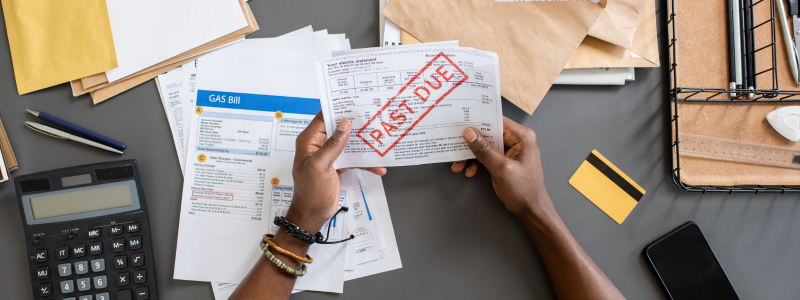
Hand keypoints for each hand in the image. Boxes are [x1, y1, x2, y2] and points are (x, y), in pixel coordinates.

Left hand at [289, 113, 386, 231]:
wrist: (313, 214)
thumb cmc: (311, 192)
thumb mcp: (321, 166)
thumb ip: (333, 145)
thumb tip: (344, 124)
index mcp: (309, 140)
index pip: (323, 117)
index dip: (337, 108)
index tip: (354, 101)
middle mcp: (318, 144)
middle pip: (339, 128)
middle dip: (355, 125)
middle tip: (373, 117)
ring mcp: (329, 155)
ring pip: (348, 143)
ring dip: (363, 144)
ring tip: (379, 140)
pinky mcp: (337, 165)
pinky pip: (353, 158)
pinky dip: (364, 162)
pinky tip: (377, 167)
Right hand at [451, 117, 549, 215]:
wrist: (530, 209)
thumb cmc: (523, 190)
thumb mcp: (501, 169)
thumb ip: (484, 150)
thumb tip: (469, 133)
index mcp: (522, 136)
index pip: (497, 121)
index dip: (478, 121)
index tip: (461, 124)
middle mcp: (517, 139)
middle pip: (489, 133)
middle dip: (471, 142)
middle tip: (456, 147)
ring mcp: (511, 149)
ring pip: (485, 145)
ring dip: (471, 155)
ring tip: (459, 165)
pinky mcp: (505, 158)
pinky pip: (487, 154)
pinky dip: (477, 162)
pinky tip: (469, 170)